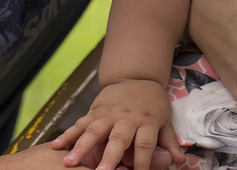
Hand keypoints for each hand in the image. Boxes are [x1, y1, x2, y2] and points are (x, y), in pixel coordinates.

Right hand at [49, 80, 182, 169]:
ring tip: (69, 162)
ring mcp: (108, 114)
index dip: (142, 161)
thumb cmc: (152, 103)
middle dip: (110, 156)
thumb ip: (168, 141)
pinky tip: (56, 145)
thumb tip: (179, 161)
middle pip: (118, 138)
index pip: (144, 144)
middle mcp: (126, 118)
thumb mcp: (164, 119)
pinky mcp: (95, 111)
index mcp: (146, 120)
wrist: (136, 76)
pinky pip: (80, 124)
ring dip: (82, 146)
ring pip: (94, 130)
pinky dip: (68, 134)